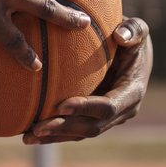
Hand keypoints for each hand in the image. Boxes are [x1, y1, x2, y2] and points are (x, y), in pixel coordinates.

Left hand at [22, 16, 152, 143]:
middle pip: (91, 127)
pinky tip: (30, 133)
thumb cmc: (130, 36)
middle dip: (64, 128)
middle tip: (37, 128)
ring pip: (80, 134)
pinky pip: (73, 130)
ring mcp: (107, 118)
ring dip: (54, 137)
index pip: (108, 107)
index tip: (61, 105)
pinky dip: (53, 133)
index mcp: (132, 93)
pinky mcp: (93, 118)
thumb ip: (133, 30)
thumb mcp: (137, 29)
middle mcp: (121, 111)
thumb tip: (121, 36)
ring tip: (27, 137)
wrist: (131, 52)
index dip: (85, 108)